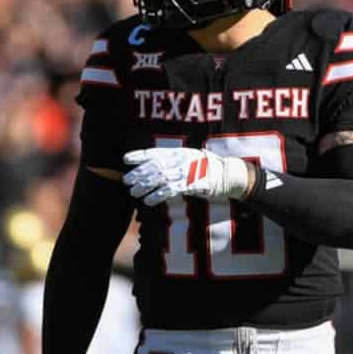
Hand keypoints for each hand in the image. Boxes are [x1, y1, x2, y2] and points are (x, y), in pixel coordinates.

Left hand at [123, 147, 250, 205]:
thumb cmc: (206, 168)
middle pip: (154, 165)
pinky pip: (170, 190)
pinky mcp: (191, 184)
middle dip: (138, 173)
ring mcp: (186, 171)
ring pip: (160, 178)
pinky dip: (157, 196)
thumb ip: (173, 162)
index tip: (125, 159)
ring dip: (144, 186)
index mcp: (178, 152)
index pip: (154, 152)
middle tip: (126, 181)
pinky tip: (148, 201)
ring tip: (134, 193)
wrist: (228, 174)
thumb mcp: (189, 160)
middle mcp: (180, 159)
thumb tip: (154, 168)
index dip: (139, 155)